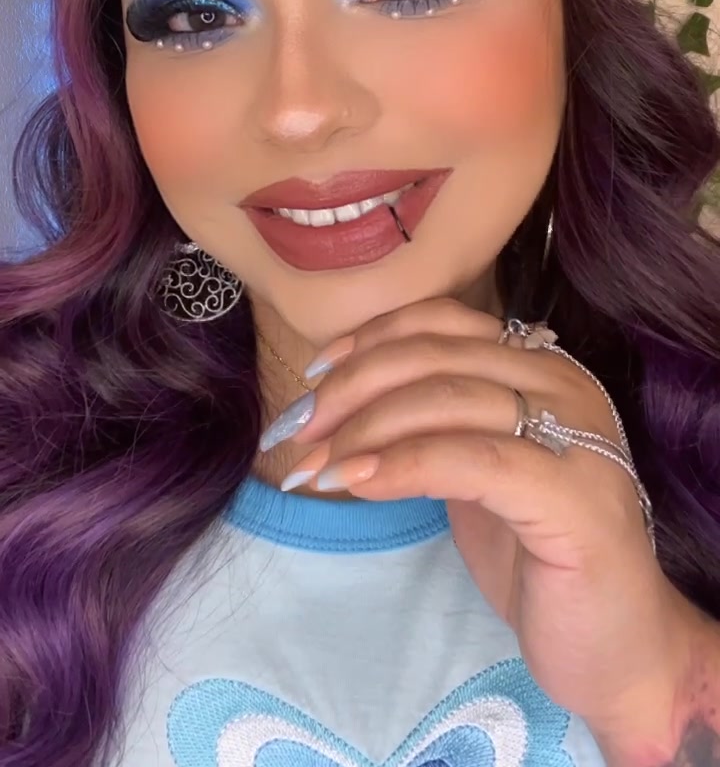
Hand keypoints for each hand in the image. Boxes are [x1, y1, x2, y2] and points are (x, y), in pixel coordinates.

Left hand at [262, 297, 696, 744]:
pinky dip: (402, 464)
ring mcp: (575, 435)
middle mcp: (563, 384)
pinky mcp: (573, 495)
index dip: (369, 340)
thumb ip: (432, 422)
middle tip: (296, 432)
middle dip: (349, 390)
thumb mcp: (475, 470)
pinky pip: (468, 459)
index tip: (312, 376)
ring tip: (313, 468)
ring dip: (361, 430)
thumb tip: (335, 398)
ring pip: (444, 400)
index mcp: (540, 366)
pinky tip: (356, 482)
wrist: (617, 647)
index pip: (442, 323)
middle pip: (433, 357)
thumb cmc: (536, 558)